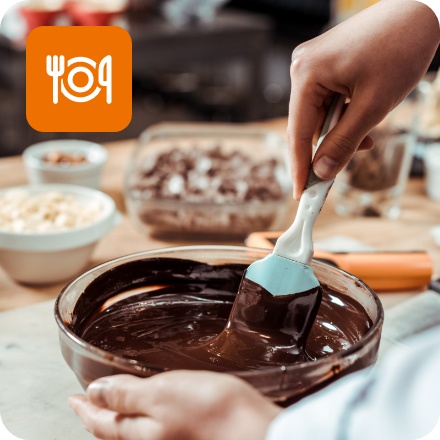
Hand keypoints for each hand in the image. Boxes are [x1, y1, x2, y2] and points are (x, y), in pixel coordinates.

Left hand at [68, 371, 280, 439]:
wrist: (252, 427)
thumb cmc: (209, 411)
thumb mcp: (160, 393)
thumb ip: (126, 394)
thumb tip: (94, 393)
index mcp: (140, 434)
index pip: (101, 422)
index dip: (85, 408)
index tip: (72, 397)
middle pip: (115, 430)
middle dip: (98, 415)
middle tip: (87, 402)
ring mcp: (170, 438)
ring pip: (133, 430)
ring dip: (118, 415)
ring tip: (110, 404)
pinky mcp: (186, 432)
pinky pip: (152, 427)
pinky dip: (141, 416)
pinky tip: (148, 409)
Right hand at [288, 0, 439, 198]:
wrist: (421, 11)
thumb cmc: (401, 47)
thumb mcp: (373, 105)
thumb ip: (344, 142)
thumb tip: (323, 171)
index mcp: (307, 75)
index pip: (297, 132)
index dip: (300, 167)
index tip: (302, 194)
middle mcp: (303, 69)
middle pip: (306, 125)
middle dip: (325, 149)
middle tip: (335, 174)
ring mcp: (313, 66)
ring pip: (319, 116)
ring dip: (339, 132)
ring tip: (365, 138)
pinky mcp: (326, 66)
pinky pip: (327, 102)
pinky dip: (343, 117)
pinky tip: (361, 118)